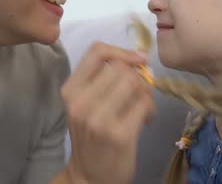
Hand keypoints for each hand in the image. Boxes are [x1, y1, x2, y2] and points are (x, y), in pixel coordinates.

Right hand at [61, 42, 155, 183]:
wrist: (90, 177)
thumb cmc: (91, 136)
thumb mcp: (85, 104)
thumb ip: (102, 80)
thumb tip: (139, 58)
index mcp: (71, 90)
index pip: (97, 51)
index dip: (122, 51)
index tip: (138, 59)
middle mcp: (80, 102)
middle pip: (121, 67)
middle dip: (138, 77)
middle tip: (139, 94)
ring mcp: (99, 119)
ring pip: (135, 83)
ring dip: (146, 93)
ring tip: (142, 108)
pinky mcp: (119, 134)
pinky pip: (145, 104)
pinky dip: (151, 109)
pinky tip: (145, 120)